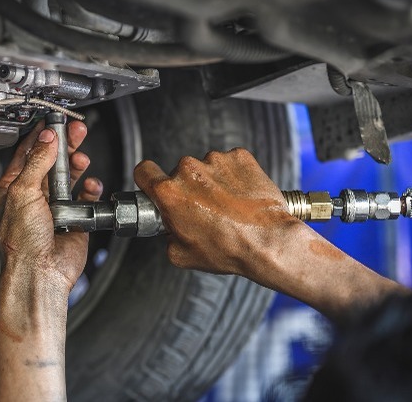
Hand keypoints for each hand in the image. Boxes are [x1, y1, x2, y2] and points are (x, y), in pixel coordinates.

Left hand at [0, 120, 102, 290]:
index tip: (53, 122)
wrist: (40, 272)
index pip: (26, 154)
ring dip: (76, 165)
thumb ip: (36, 162)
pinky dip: (89, 188)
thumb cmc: (22, 243)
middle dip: (64, 146)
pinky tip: (89, 184)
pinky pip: (85, 197)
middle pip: (50, 162)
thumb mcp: (23, 193)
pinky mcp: (73, 218)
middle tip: (77, 132)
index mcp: (12, 189)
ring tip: (82, 158)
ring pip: (69, 177)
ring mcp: (53, 208)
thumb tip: (46, 139)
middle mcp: (32, 197)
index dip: (41, 136)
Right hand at [134, 148, 297, 275]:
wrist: (269, 241)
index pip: (143, 171)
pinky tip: (241, 195)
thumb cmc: (229, 249)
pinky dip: (234, 175)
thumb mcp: (181, 254)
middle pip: (179, 173)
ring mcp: (216, 160)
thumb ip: (167, 234)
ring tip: (228, 205)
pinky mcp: (240, 157)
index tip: (155, 184)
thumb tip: (170, 227)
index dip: (147, 179)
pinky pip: (229, 163)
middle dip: (188, 188)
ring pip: (206, 167)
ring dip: (212, 182)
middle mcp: (189, 171)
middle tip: (204, 210)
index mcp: (170, 193)